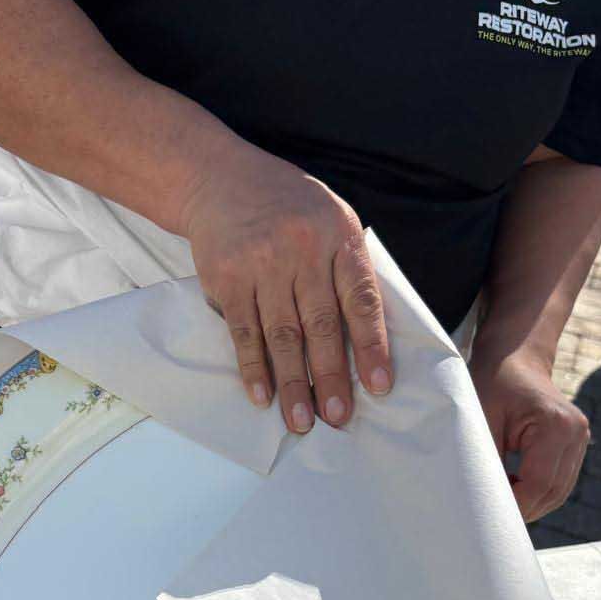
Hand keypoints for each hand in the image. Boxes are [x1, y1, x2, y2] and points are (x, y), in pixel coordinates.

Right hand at [177, 142, 391, 432]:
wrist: (221, 179)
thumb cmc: (287, 207)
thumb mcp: (332, 219)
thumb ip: (348, 269)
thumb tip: (366, 338)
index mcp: (340, 236)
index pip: (361, 299)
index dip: (372, 345)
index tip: (379, 385)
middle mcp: (303, 250)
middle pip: (322, 325)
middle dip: (332, 377)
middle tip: (338, 417)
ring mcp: (262, 264)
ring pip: (283, 335)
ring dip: (293, 383)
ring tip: (301, 420)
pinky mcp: (227, 278)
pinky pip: (244, 332)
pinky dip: (253, 367)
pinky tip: (262, 396)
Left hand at [470, 345, 588, 521]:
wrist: (515, 357)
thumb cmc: (494, 383)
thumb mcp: (482, 417)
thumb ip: (484, 459)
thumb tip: (481, 500)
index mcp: (556, 425)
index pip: (538, 483)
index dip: (515, 506)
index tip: (488, 516)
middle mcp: (576, 432)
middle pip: (552, 493)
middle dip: (522, 509)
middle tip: (490, 518)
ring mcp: (581, 438)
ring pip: (559, 492)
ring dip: (531, 504)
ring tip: (500, 503)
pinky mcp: (576, 444)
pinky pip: (560, 481)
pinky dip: (538, 492)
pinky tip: (514, 488)